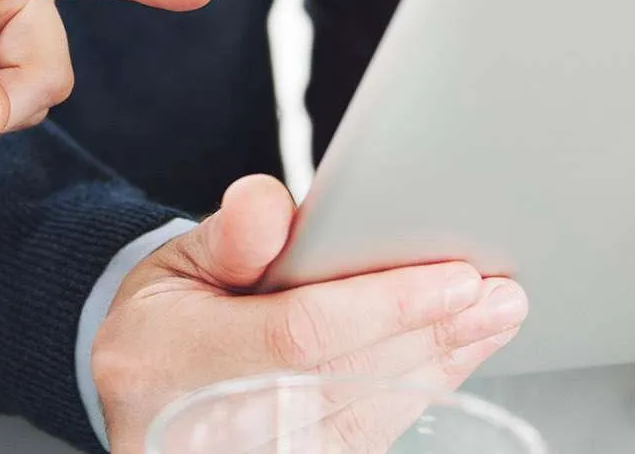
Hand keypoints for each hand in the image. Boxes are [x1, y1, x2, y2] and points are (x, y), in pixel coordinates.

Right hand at [91, 176, 529, 452]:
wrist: (137, 398)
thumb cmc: (166, 322)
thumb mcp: (178, 262)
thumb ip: (229, 235)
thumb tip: (268, 205)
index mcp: (173, 360)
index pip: (298, 335)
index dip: (384, 308)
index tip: (455, 277)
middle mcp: (210, 425)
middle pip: (345, 381)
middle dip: (430, 334)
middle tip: (497, 296)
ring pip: (364, 418)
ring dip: (438, 366)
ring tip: (492, 318)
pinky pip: (362, 439)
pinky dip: (415, 395)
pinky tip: (453, 358)